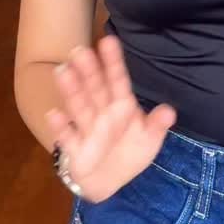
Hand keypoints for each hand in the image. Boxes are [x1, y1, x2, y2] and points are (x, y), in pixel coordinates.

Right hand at [45, 35, 177, 203]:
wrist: (109, 182)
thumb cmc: (129, 152)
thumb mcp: (148, 140)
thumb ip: (156, 125)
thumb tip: (169, 111)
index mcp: (121, 106)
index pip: (118, 81)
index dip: (113, 62)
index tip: (108, 41)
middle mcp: (102, 112)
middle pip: (95, 89)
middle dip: (88, 71)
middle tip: (79, 50)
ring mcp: (87, 129)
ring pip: (79, 106)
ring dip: (71, 90)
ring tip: (62, 71)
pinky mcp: (75, 148)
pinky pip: (67, 137)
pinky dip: (60, 126)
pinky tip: (54, 113)